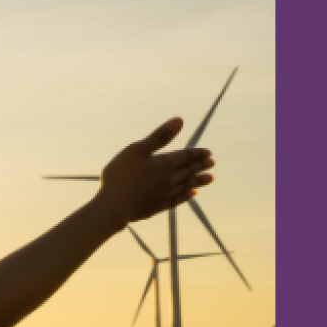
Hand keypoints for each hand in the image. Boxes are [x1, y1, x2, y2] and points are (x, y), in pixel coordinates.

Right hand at [95, 118, 214, 227]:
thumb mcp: (137, 150)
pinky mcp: (158, 207)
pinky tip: (192, 194)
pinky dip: (187, 196)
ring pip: (187, 185)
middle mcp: (169, 179)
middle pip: (188, 171)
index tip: (209, 153)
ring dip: (199, 181)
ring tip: (210, 179)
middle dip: (200, 166)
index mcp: (164, 163)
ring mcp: (165, 194)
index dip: (197, 153)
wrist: (114, 206)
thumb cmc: (121, 175)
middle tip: (212, 163)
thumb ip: (159, 136)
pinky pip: (178, 199)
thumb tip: (180, 120)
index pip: (185, 156)